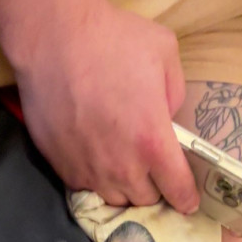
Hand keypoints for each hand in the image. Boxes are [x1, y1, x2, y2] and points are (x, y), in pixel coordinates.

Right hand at [15, 0, 197, 211]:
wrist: (53, 41)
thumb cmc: (111, 41)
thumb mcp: (164, 54)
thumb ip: (175, 95)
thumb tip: (169, 119)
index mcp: (153, 142)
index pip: (178, 191)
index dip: (186, 198)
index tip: (188, 200)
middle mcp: (123, 167)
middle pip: (146, 201)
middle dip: (154, 188)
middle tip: (152, 168)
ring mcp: (91, 172)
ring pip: (116, 199)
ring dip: (125, 188)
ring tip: (123, 166)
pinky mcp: (64, 169)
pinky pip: (88, 188)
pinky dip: (97, 180)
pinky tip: (96, 158)